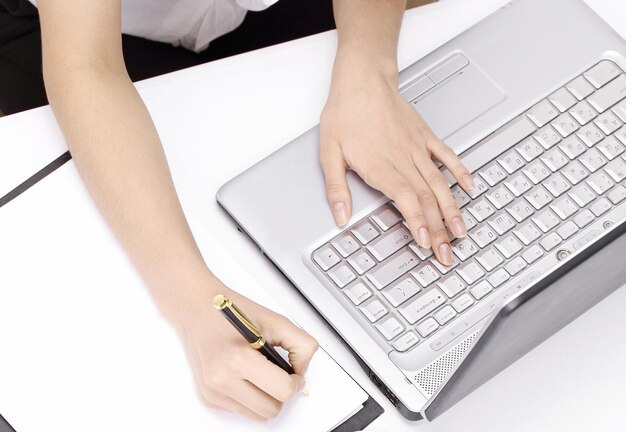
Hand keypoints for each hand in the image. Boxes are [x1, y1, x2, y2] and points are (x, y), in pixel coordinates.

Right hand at [172, 279, 318, 420]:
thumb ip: (300, 344)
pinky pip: (243, 410)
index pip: (282, 390)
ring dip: (266, 398)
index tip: (294, 372)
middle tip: (279, 373)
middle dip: (281, 393)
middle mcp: (222, 380)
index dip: (296, 382)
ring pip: (258, 415)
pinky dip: (251, 397)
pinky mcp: (208, 398)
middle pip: (271, 409)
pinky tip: (246, 375)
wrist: (197, 309)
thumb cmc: (232, 312)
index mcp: (238, 359)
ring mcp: (213, 392)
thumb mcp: (275, 321)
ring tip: (262, 372)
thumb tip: (303, 370)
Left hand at [319, 61, 474, 264]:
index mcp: (381, 167)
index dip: (419, 224)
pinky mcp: (424, 136)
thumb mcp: (329, 153)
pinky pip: (446, 155)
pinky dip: (459, 171)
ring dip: (452, 209)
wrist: (361, 80)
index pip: (407, 201)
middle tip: (448, 252)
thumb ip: (336, 188)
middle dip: (439, 229)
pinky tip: (469, 187)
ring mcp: (417, 148)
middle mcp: (403, 159)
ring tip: (462, 230)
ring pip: (439, 183)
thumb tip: (340, 216)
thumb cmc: (344, 114)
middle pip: (426, 199)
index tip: (426, 243)